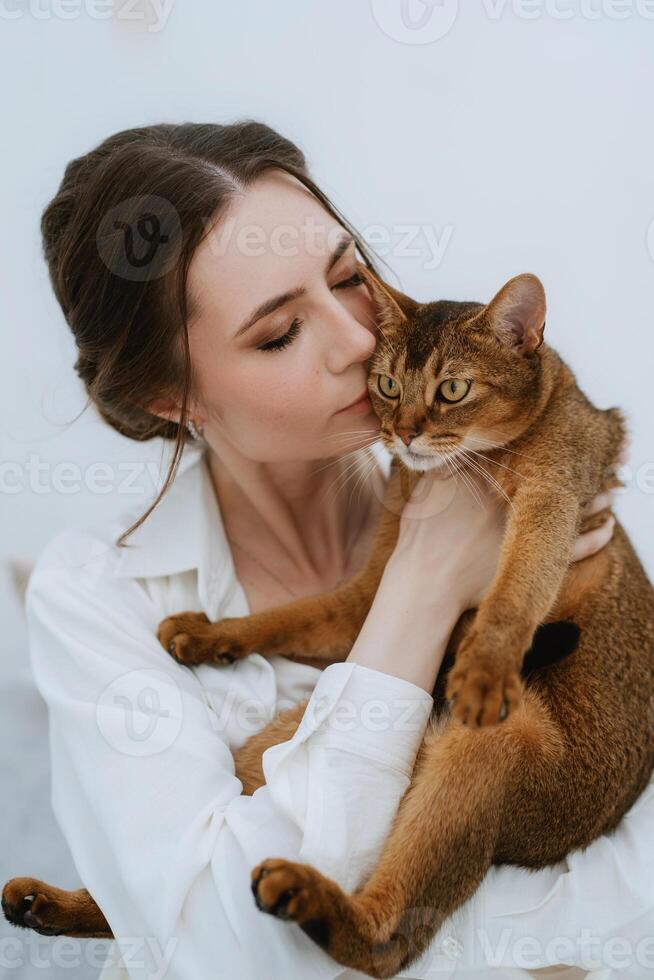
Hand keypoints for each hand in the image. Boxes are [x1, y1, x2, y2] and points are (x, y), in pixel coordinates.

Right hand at [390, 439, 626, 613]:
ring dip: (596, 497)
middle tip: (601, 454)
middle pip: (557, 477)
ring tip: (613, 486)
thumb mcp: (425, 492)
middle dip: (579, 465)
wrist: (427, 583)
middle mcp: (517, 503)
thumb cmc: (421, 539)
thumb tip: (442, 444)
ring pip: (575, 510)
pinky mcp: (535, 561)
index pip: (525, 456)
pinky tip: (609, 526)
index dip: (543, 443)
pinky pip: (577, 549)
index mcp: (491, 481)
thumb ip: (441, 466)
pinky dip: (596, 537)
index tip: (557, 433)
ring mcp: (529, 532)